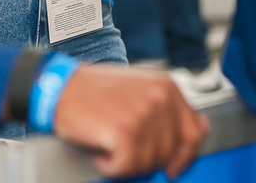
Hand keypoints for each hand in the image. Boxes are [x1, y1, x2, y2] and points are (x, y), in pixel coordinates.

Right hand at [52, 65, 208, 179]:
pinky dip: (111, 167)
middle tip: (124, 149)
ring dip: (127, 162)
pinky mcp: (125, 133)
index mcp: (167, 87)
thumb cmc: (93, 90)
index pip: (196, 130)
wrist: (59, 87)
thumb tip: (180, 139)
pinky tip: (102, 153)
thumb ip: (163, 107)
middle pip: (171, 152)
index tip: (174, 166)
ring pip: (149, 163)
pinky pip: (127, 168)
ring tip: (109, 144)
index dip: (186, 154)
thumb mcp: (139, 88)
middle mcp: (161, 99)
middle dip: (148, 158)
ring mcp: (144, 116)